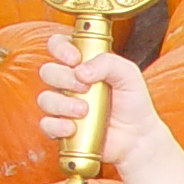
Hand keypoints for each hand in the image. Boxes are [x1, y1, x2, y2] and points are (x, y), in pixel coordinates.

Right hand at [37, 32, 166, 173]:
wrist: (138, 137)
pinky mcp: (62, 128)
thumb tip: (80, 71)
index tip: (74, 59)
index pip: (58, 45)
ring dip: (61, 104)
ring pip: (45, 99)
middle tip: (85, 88)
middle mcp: (69, 83)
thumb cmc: (133, 102)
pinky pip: (46, 124)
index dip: (60, 48)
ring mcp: (64, 105)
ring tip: (83, 111)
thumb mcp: (128, 75)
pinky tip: (72, 127)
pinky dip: (56, 126)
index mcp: (82, 64)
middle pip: (48, 72)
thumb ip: (108, 63)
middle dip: (63, 78)